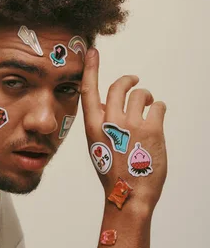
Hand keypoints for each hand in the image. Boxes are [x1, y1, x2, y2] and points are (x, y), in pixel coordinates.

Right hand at [80, 48, 166, 209]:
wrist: (128, 195)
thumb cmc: (114, 174)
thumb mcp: (98, 147)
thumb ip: (102, 125)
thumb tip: (112, 107)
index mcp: (93, 128)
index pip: (89, 90)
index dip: (91, 68)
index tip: (93, 52)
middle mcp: (110, 123)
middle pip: (119, 86)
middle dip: (129, 80)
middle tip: (135, 82)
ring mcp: (131, 125)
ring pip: (140, 94)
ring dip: (146, 97)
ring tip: (148, 108)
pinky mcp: (151, 129)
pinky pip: (158, 106)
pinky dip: (159, 109)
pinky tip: (156, 120)